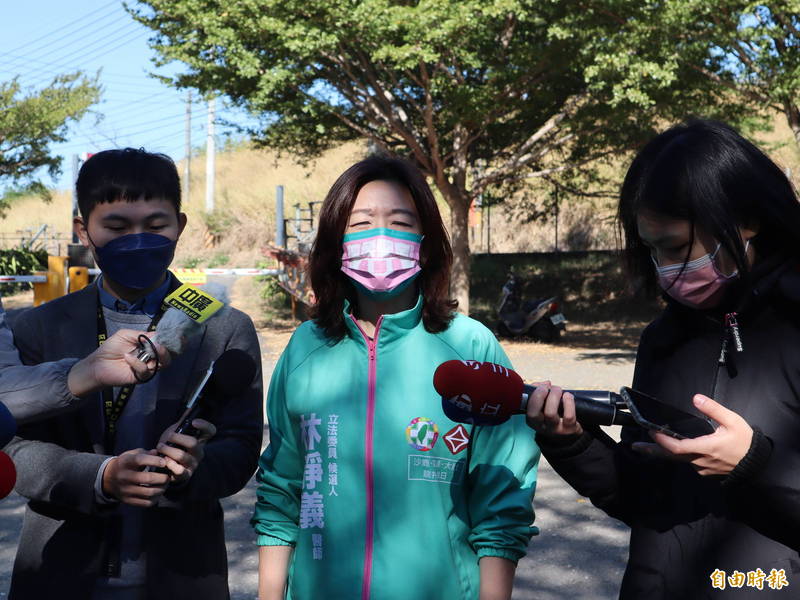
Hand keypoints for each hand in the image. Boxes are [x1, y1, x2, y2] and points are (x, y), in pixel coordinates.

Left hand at [67, 330, 170, 395]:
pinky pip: (146, 370)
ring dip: (160, 355)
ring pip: (163, 363)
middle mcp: (152, 357)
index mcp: (150, 346)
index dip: (174, 340)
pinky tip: (127, 358)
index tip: (179, 336)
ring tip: (154, 349)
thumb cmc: (111, 348)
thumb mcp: (126, 335)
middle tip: (162, 344)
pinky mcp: (141, 377)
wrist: (98, 364)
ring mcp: (148, 368)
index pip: (166, 344)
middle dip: (169, 348)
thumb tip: (158, 335)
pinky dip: (138, 363)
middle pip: (170, 355)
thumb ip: (142, 335)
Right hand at [101, 448, 169, 506]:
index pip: (140, 460)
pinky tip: (158, 493)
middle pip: (148, 479)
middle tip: (168, 476)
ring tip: (165, 485)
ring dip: (162, 489)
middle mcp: (124, 476)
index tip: (164, 462)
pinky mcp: (127, 500)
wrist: (108, 478)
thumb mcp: (132, 454)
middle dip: (163, 477)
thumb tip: (158, 453)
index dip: (154, 461)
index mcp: (126, 462)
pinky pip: (146, 503)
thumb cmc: (126, 463)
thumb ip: (146, 453)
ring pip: (149, 492)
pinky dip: (156, 498)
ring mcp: (125, 490)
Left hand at [155, 418, 216, 485]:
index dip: (204, 425)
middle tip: (168, 437)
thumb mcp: (178, 432)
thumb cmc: (173, 446)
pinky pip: (178, 470)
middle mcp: (199, 452)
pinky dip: (169, 464)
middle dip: (177, 438)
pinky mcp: (185, 475)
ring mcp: (193, 464)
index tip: (193, 422)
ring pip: (182, 456)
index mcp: (200, 440)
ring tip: (160, 447)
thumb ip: (183, 421)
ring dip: (168, 450)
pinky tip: (163, 460)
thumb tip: (190, 405)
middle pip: (193, 443)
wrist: (166, 466)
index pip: (210, 431)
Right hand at [525, 381, 582, 435]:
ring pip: (550, 413)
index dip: (534, 396)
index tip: (541, 386)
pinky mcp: (570, 430)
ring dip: (554, 396)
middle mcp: (542, 427)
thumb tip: (546, 383)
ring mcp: (555, 430)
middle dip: (540, 395)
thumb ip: (540, 392)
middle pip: (535, 413)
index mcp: (533, 421)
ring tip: (558, 390)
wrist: (569, 434)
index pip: (528, 410)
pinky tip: (568, 396)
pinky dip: (568, 402)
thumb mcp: (543, 405)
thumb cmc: (554, 415)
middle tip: (549, 387)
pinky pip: (568, 416)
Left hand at [631, 394, 752, 475]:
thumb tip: (696, 398)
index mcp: (706, 448)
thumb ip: (713, 409)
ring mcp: (701, 468)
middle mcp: (700, 461)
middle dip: (652, 450)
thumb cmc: (745, 442)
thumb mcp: (732, 421)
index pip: (677, 447)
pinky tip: (670, 448)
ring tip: (647, 445)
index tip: (651, 431)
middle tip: (635, 446)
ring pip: (678, 460)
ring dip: (664, 452)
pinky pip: (687, 463)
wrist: (757, 464)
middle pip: (671, 456)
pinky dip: (677, 455)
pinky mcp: (704, 471)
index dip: (662, 440)